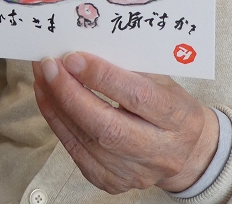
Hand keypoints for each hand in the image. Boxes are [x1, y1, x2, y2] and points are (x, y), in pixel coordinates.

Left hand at [31, 52, 218, 194]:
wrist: (189, 154)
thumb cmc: (173, 108)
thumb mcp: (165, 81)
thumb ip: (131, 68)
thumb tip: (87, 51)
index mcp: (176, 118)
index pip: (137, 98)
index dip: (102, 77)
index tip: (74, 57)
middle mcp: (157, 150)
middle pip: (106, 126)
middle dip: (70, 94)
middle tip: (49, 66)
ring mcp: (133, 171)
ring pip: (85, 141)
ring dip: (57, 106)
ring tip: (42, 78)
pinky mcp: (112, 181)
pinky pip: (76, 152)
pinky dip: (59, 123)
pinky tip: (48, 100)